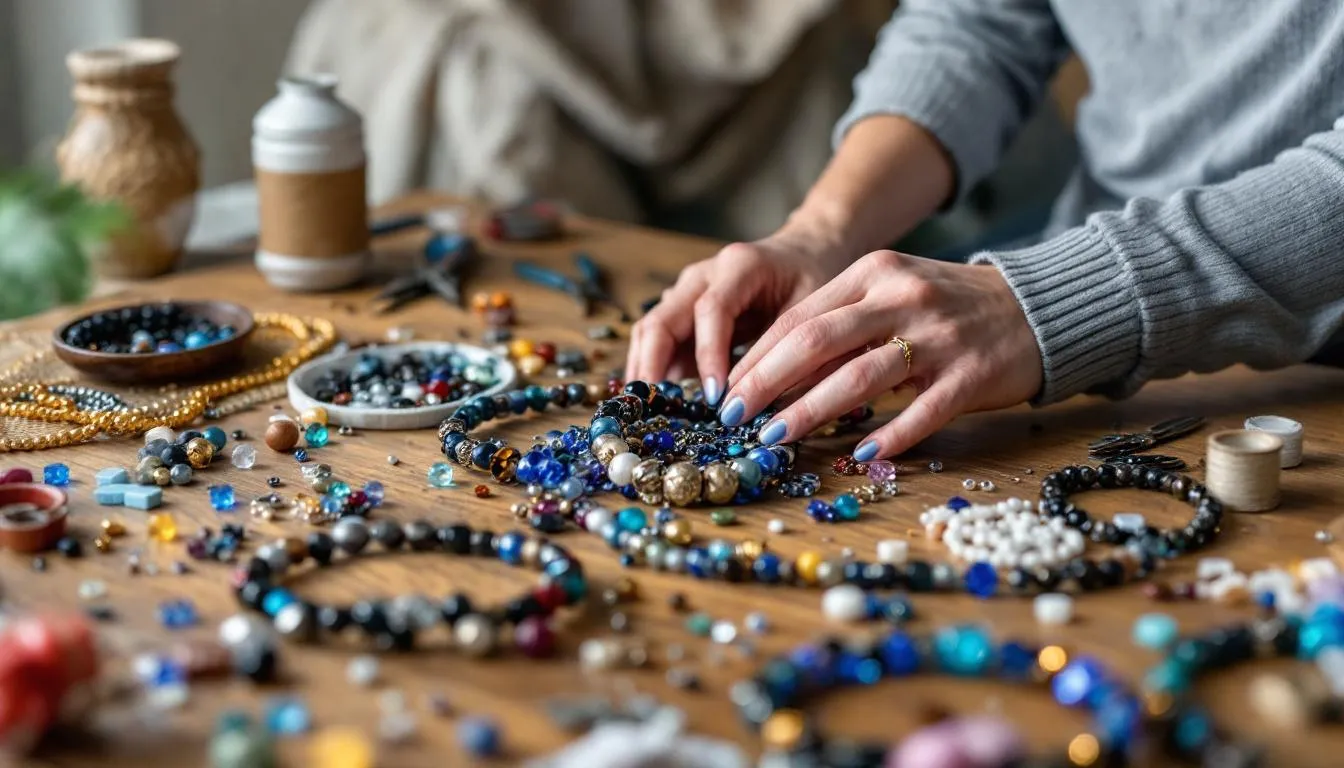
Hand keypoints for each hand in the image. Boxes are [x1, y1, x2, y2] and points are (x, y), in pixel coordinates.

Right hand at [624, 221, 852, 405]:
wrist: (802, 254)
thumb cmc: (810, 279)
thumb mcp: (811, 310)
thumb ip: (784, 348)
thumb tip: (760, 400)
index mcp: (739, 267)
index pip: (711, 311)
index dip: (709, 355)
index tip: (715, 396)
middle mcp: (703, 275)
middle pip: (662, 319)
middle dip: (655, 366)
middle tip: (658, 411)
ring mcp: (686, 290)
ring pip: (651, 329)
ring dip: (648, 369)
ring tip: (653, 411)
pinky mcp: (682, 308)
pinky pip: (659, 339)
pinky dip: (657, 368)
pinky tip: (663, 400)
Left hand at [719, 249, 1042, 459]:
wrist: (1038, 307)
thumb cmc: (950, 306)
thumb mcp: (893, 291)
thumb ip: (843, 321)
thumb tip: (775, 371)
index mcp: (875, 273)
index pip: (800, 316)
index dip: (757, 356)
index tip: (726, 390)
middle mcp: (902, 297)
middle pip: (817, 341)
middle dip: (766, 382)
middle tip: (734, 416)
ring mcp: (939, 337)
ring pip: (860, 376)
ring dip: (810, 411)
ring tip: (775, 439)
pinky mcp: (971, 375)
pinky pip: (921, 411)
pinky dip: (888, 434)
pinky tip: (859, 454)